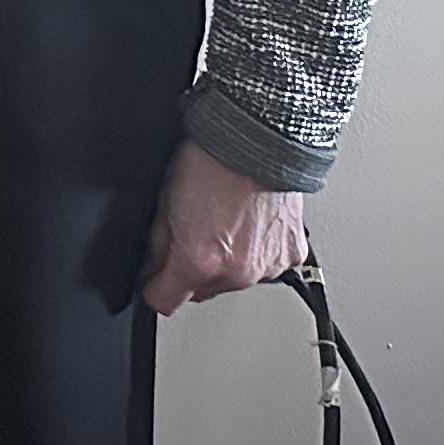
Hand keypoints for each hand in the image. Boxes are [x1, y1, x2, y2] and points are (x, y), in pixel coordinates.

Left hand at [139, 138, 310, 313]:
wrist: (257, 143)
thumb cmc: (210, 163)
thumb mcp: (164, 203)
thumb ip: (157, 245)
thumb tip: (152, 266)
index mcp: (199, 262)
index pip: (165, 302)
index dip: (154, 288)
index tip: (152, 281)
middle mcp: (236, 273)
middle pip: (201, 291)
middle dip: (190, 271)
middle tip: (189, 235)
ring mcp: (267, 266)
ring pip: (234, 280)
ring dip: (225, 263)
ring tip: (221, 223)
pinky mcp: (291, 254)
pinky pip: (264, 265)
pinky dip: (254, 252)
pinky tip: (246, 224)